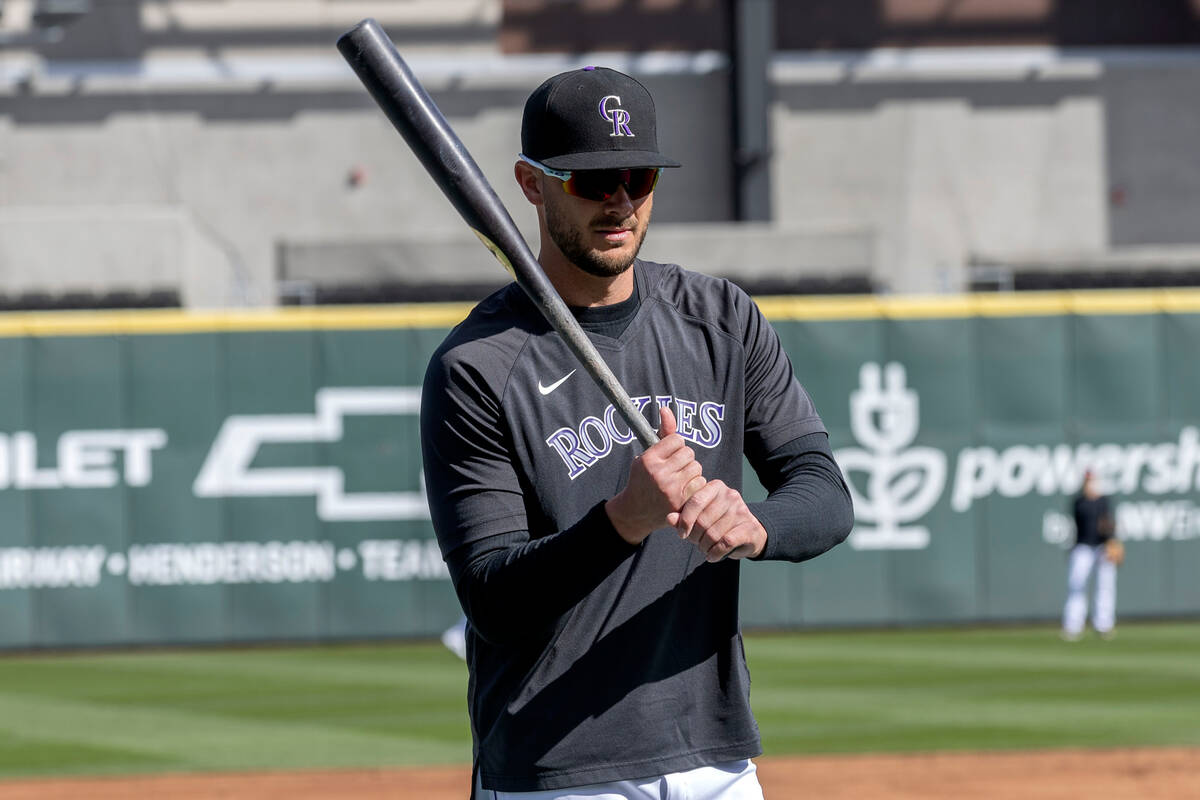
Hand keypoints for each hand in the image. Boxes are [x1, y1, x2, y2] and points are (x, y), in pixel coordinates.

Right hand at [605, 407, 705, 544]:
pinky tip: (685, 489)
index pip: (677, 439)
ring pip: (696, 467)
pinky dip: (695, 484)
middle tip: (675, 467)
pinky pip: (700, 482)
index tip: (669, 454)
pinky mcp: (681, 502)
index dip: (675, 446)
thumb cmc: (643, 478)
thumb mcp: (647, 455)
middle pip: (688, 453)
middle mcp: (659, 474)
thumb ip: (662, 432)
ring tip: (679, 478)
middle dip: (684, 458)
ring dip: (691, 471)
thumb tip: (665, 408)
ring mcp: (671, 489)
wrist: (636, 511)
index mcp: (648, 460)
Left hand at [670, 479, 765, 561]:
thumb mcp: (699, 518)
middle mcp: (730, 495)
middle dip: (695, 537)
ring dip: (705, 547)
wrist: (749, 534)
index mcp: (715, 487)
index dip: (685, 521)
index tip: (682, 534)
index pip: (695, 502)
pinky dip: (715, 553)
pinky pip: (725, 543)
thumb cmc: (719, 523)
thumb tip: (669, 518)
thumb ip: (683, 517)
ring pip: (713, 534)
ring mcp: (741, 511)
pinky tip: (712, 556)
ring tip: (705, 549)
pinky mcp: (749, 527)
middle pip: (703, 520)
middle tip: (696, 543)